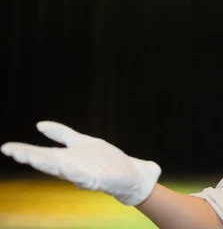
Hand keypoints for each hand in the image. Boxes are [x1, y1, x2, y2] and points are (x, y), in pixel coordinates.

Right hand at [1, 121, 160, 205]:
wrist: (128, 174)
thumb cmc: (104, 160)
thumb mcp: (80, 142)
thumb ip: (61, 134)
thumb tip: (39, 124)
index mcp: (66, 158)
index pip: (41, 154)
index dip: (24, 151)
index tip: (6, 147)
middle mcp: (71, 168)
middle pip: (48, 162)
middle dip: (31, 157)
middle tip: (13, 152)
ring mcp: (84, 175)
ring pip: (63, 170)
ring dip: (49, 165)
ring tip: (34, 158)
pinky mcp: (98, 180)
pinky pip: (85, 177)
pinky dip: (76, 173)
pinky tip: (67, 168)